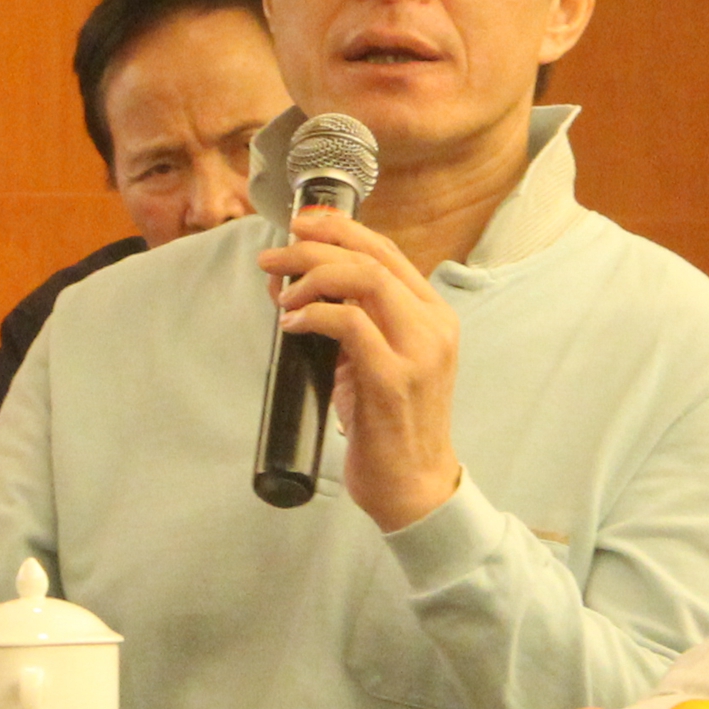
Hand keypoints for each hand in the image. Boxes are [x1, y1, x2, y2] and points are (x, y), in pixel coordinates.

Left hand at [258, 207, 461, 532]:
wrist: (414, 487)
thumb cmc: (389, 425)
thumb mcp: (373, 362)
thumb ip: (347, 321)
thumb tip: (290, 284)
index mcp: (433, 315)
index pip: (388, 252)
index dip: (341, 229)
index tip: (302, 221)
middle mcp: (433, 325)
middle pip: (371, 258)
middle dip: (316, 245)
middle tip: (275, 253)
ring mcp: (418, 351)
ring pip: (363, 280)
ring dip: (311, 275)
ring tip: (280, 291)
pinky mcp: (392, 378)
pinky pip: (349, 324)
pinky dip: (314, 314)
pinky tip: (291, 323)